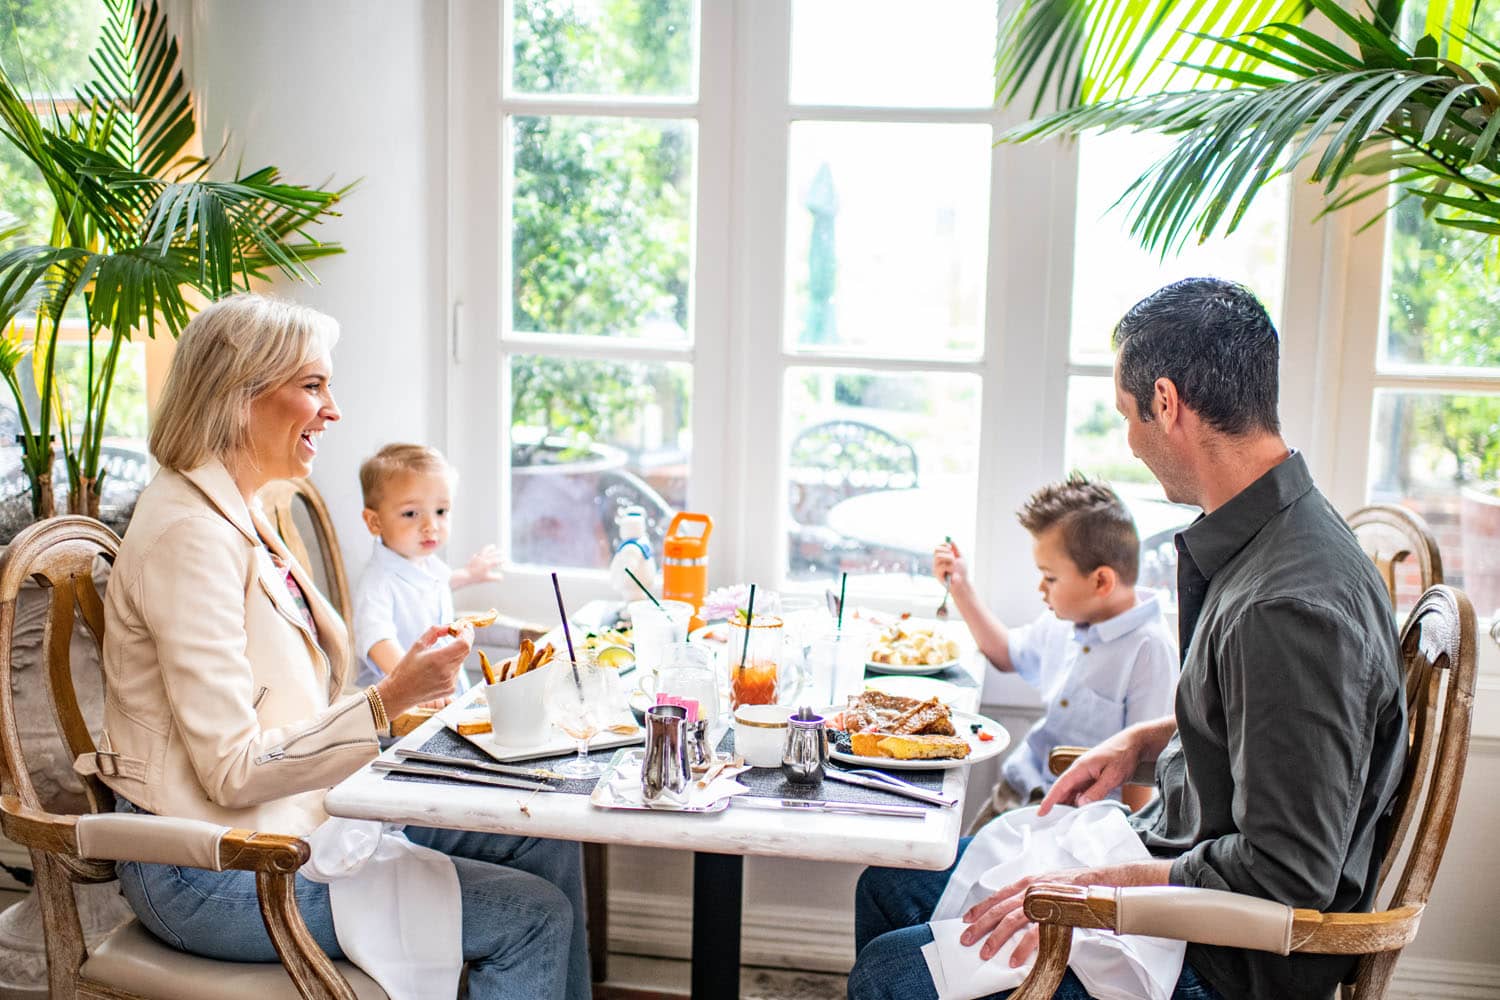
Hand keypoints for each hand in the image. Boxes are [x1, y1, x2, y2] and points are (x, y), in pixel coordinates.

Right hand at [377, 623, 472, 715]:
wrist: (400, 693)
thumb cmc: (406, 669)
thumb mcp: (417, 645)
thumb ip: (434, 632)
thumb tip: (449, 626)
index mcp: (438, 659)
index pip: (464, 644)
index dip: (468, 634)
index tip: (466, 626)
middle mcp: (447, 672)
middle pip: (465, 651)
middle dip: (463, 640)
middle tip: (456, 633)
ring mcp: (450, 682)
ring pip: (460, 661)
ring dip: (455, 654)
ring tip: (438, 657)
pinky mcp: (451, 689)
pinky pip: (457, 672)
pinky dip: (451, 666)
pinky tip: (437, 670)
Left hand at [463, 544, 503, 583]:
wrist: (465, 575)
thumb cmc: (476, 577)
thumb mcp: (488, 579)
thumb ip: (496, 577)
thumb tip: (501, 577)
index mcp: (488, 563)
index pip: (497, 560)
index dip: (502, 560)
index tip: (505, 560)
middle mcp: (484, 559)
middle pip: (492, 554)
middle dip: (498, 552)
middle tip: (502, 551)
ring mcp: (478, 558)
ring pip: (485, 550)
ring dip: (490, 548)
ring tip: (493, 546)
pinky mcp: (473, 559)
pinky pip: (477, 554)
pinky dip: (480, 553)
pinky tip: (480, 554)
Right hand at [933, 540, 969, 589]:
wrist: (963, 583)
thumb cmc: (961, 572)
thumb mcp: (960, 558)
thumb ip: (956, 549)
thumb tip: (951, 540)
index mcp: (941, 558)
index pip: (937, 548)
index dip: (943, 545)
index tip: (950, 547)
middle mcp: (937, 562)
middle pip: (936, 550)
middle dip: (947, 552)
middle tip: (953, 557)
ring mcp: (936, 568)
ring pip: (939, 556)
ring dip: (949, 559)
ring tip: (954, 566)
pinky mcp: (937, 574)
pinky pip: (942, 566)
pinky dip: (950, 568)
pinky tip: (952, 573)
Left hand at [960, 867, 1090, 965]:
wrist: (1095, 883)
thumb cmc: (1072, 887)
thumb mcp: (1045, 884)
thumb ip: (1029, 894)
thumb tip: (1014, 909)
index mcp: (1027, 883)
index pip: (998, 895)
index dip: (980, 907)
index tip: (967, 918)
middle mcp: (1030, 891)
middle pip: (999, 908)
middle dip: (980, 925)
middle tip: (967, 938)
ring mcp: (1040, 903)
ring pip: (1011, 920)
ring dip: (996, 938)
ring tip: (986, 952)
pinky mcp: (1053, 916)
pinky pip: (1033, 934)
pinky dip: (1022, 948)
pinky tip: (1014, 958)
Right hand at [1037, 726, 1144, 815]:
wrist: (1134, 744)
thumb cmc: (1123, 756)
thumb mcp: (1112, 776)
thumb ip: (1097, 791)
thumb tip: (1080, 804)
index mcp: (1080, 767)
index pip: (1060, 785)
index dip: (1050, 799)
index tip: (1041, 812)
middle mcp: (1079, 771)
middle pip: (1063, 790)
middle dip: (1057, 806)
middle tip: (1052, 824)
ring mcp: (1086, 774)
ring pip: (1072, 792)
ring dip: (1069, 805)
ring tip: (1067, 822)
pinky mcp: (1092, 778)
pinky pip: (1081, 792)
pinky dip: (1079, 802)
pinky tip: (1082, 812)